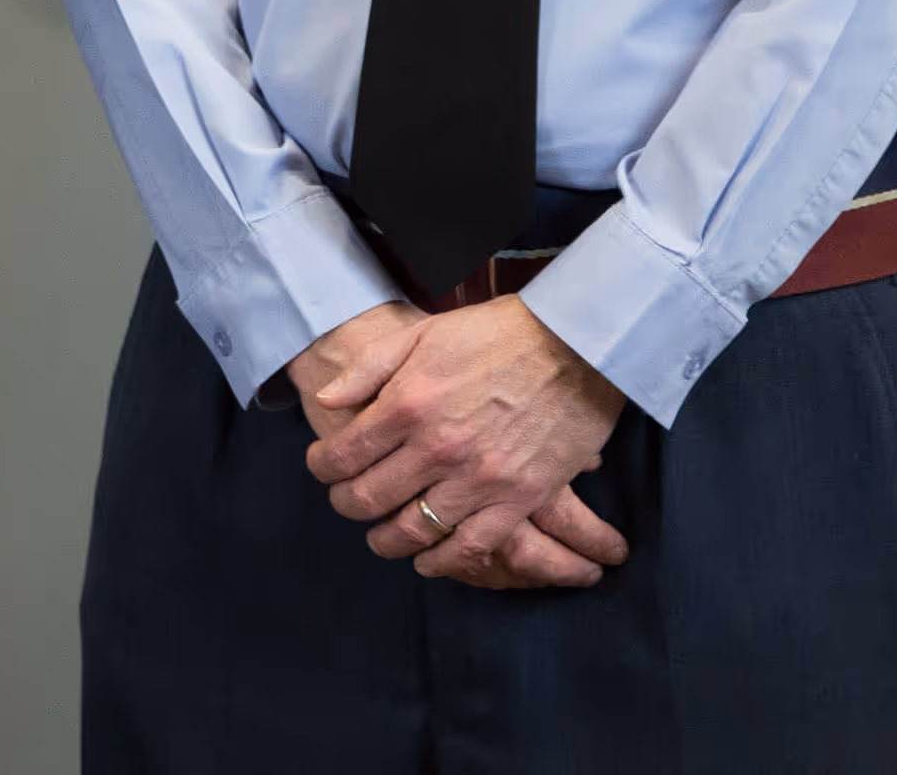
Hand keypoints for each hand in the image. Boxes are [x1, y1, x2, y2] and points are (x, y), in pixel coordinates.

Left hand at [305, 296, 630, 590]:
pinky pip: (472, 547)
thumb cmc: (495, 334)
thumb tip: (327, 400)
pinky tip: (429, 562)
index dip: (322, 468)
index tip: (322, 469)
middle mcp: (437, 447)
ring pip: (414, 531)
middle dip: (347, 506)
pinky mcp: (519, 498)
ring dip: (388, 541)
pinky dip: (444, 562)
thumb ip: (369, 370)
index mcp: (407, 403)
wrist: (574, 344)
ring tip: (381, 538)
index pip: (343, 455)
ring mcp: (479, 478)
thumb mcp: (421, 334)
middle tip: (346, 504)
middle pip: (371, 498)